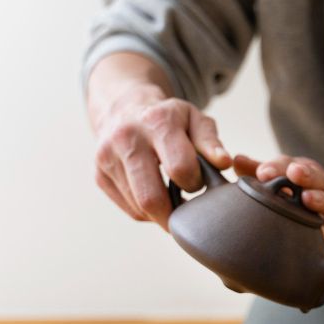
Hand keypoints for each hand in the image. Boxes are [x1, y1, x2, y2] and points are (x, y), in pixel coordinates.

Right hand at [87, 53, 231, 227]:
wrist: (125, 109)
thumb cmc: (170, 120)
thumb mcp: (196, 120)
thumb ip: (211, 142)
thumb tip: (224, 163)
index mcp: (156, 122)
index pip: (179, 168)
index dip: (195, 182)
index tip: (199, 182)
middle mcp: (126, 138)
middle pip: (151, 198)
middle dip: (177, 214)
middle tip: (192, 214)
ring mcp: (107, 158)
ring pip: (140, 208)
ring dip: (164, 214)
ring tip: (177, 202)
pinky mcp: (99, 175)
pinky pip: (130, 209)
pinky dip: (149, 212)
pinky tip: (160, 197)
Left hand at [234, 155, 323, 262]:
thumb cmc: (320, 201)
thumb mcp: (296, 185)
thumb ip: (267, 173)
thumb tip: (233, 160)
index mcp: (309, 178)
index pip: (293, 167)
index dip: (280, 168)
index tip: (262, 171)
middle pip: (317, 179)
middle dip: (304, 175)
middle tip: (291, 173)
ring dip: (322, 199)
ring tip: (309, 198)